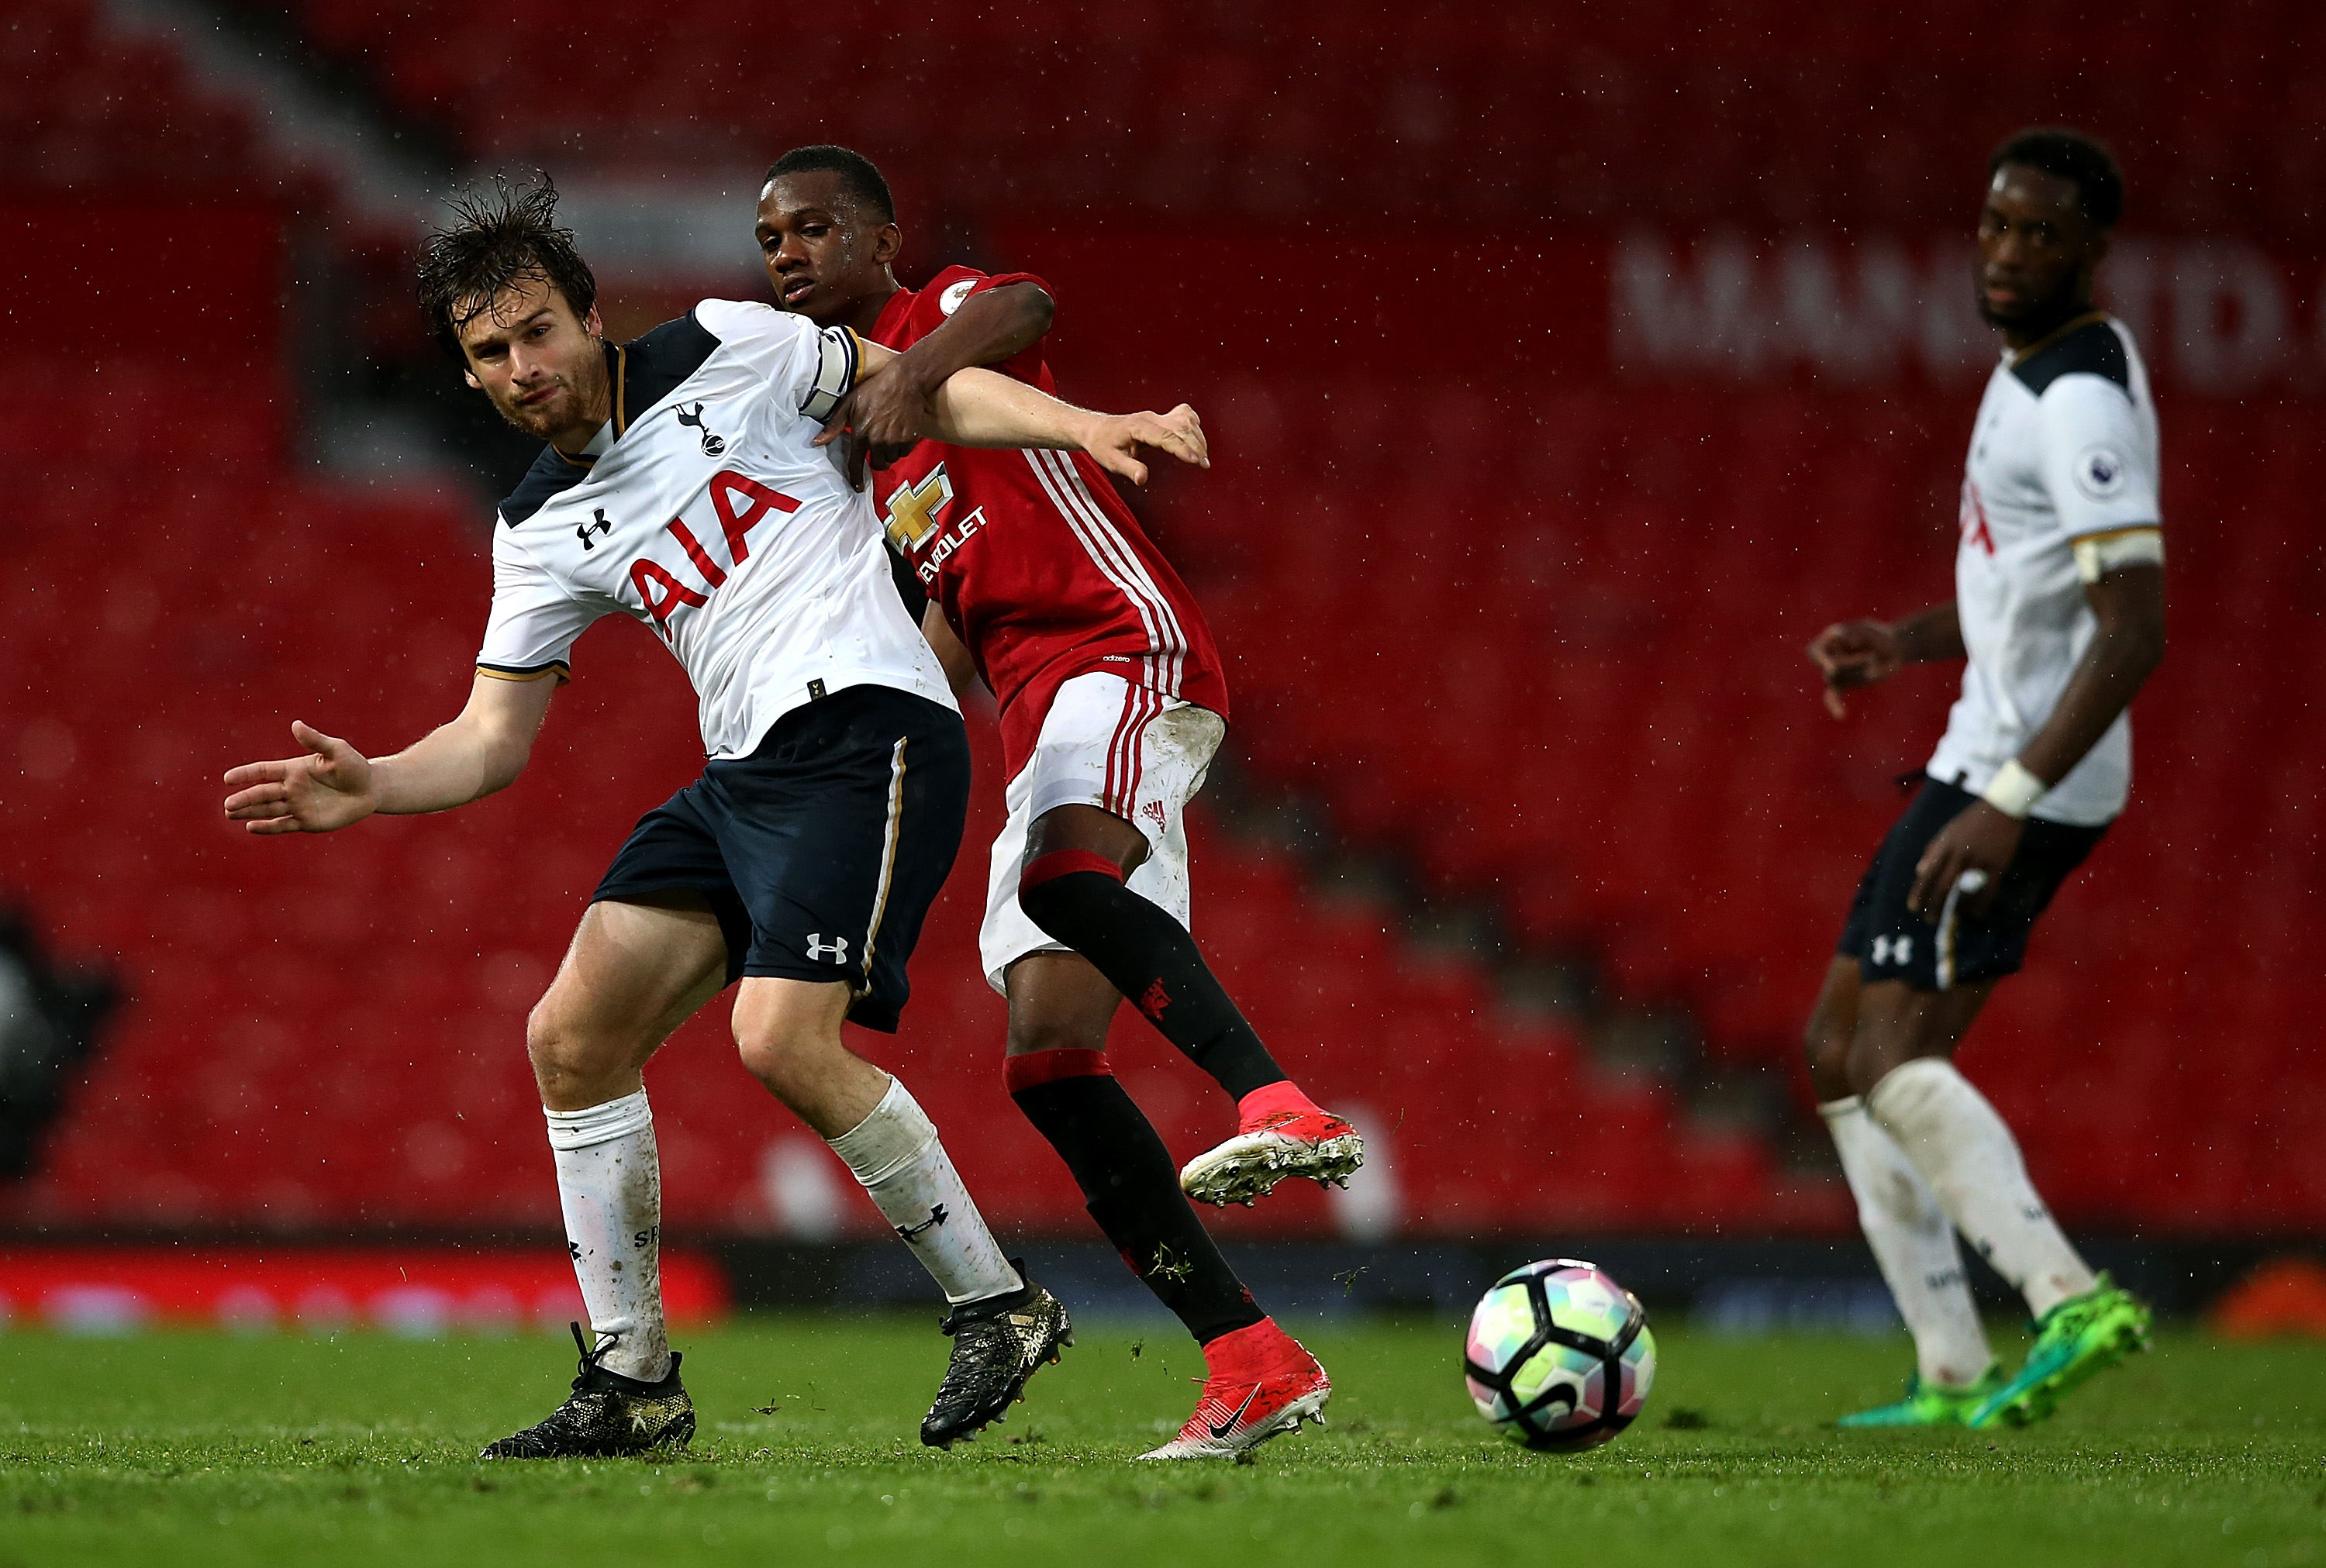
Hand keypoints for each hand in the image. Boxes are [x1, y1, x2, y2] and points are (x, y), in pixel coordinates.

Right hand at [223, 721, 377, 834]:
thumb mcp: (336, 750)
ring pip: (268, 809)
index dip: (246, 774)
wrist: (371, 789)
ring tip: (229, 814)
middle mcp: (292, 788)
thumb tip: (296, 724)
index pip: (264, 771)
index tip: (228, 778)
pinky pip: (283, 825)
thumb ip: (315, 740)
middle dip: (244, 799)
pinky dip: (268, 827)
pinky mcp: (307, 822)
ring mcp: (298, 805)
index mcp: (294, 769)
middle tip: (227, 805)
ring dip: (249, 812)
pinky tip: (251, 827)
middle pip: (262, 793)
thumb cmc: (354, 766)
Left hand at [815, 371, 935, 491]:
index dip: (856, 478)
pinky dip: (902, 447)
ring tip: (888, 436)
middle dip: (877, 459)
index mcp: (861, 434)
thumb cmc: (875, 389)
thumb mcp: (850, 403)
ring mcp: (896, 440)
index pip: (856, 464)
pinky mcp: (910, 438)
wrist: (904, 380)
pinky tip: (899, 433)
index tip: (857, 487)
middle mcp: (878, 440)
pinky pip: (905, 452)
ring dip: (890, 453)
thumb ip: (834, 425)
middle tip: (877, 448)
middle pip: (878, 465)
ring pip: (892, 459)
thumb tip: (816, 441)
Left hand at [1081, 404, 1208, 485]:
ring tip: (1203, 458)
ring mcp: (1157, 416)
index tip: (1195, 460)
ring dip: (1198, 437)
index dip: (1182, 448)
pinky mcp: (1162, 417)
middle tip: (1204, 465)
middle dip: (1196, 445)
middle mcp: (1150, 418)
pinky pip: (1185, 415)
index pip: (1166, 435)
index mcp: (1138, 427)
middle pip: (1181, 427)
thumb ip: (1128, 469)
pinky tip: (1198, 440)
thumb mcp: (1110, 460)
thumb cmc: (1103, 445)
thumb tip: (1142, 478)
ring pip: (1186, 420)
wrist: (1097, 430)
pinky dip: (1195, 427)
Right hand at [1806, 618, 1904, 717]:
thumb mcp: (1872, 632)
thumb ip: (1857, 632)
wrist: (1893, 648)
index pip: (1815, 651)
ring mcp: (1835, 671)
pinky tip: (1841, 715)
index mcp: (1831, 639)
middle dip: (1841, 664)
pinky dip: (1835, 705)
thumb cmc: (1881, 638)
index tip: (1833, 668)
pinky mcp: (1843, 684)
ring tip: (1873, 660)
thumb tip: (1838, 637)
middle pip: (1824, 665)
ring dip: (1856, 671)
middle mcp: (1829, 655)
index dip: (1820, 659)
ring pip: (1833, 680)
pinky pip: (1833, 696)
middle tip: (1854, 663)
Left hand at [1908, 800, 2021, 921]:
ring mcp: (1979, 861)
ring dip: (1956, 910)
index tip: (1913, 908)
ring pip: (1964, 892)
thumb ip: (1932, 851)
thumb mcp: (1947, 832)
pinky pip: (1988, 891)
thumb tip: (1919, 871)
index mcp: (1944, 846)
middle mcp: (1958, 855)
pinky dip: (1980, 905)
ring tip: (1951, 921)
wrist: (2002, 808)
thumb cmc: (1972, 820)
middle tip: (1930, 921)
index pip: (1926, 875)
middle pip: (1942, 888)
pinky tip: (1975, 915)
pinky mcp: (1997, 865)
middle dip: (1934, 907)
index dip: (1919, 894)